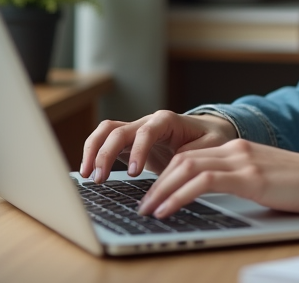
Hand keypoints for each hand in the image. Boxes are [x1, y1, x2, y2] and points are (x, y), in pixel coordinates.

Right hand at [80, 110, 237, 181]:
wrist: (207, 132)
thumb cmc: (210, 138)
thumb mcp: (211, 146)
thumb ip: (193, 155)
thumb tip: (174, 170)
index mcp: (167, 120)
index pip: (146, 131)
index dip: (137, 150)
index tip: (133, 173)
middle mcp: (147, 122)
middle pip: (118, 130)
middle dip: (106, 153)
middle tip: (99, 178)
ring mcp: (135, 131)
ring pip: (106, 131)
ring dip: (93, 150)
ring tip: (87, 175)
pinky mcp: (129, 143)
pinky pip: (106, 141)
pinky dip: (94, 153)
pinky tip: (89, 172)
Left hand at [136, 139, 298, 218]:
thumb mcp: (263, 180)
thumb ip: (238, 181)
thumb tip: (213, 198)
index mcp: (238, 148)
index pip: (189, 155)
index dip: (165, 175)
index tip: (152, 195)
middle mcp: (235, 148)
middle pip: (181, 159)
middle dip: (156, 183)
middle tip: (141, 205)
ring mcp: (242, 160)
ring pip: (186, 167)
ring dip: (161, 190)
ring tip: (147, 210)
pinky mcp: (249, 176)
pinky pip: (203, 182)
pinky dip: (179, 196)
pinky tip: (167, 210)